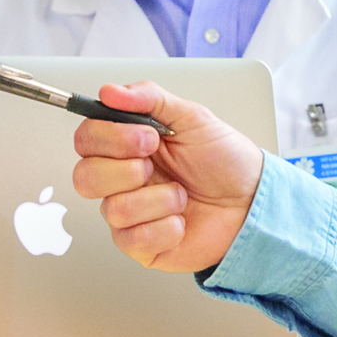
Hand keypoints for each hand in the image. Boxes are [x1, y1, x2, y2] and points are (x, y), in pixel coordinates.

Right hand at [70, 81, 267, 272]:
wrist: (252, 201)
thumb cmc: (224, 161)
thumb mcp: (191, 117)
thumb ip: (149, 98)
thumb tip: (111, 91)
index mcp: (127, 147)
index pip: (86, 139)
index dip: (108, 138)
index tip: (146, 136)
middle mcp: (121, 180)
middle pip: (84, 178)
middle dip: (125, 171)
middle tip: (155, 165)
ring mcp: (129, 214)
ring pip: (114, 209)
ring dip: (158, 200)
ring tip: (181, 195)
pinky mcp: (141, 245)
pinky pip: (133, 239)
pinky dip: (166, 227)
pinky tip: (181, 220)